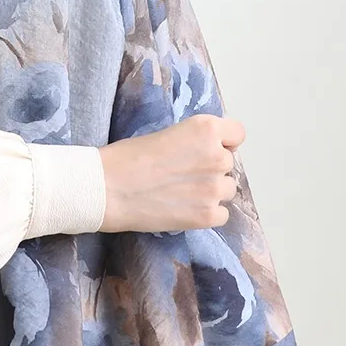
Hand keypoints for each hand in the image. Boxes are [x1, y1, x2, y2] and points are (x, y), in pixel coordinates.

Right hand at [97, 113, 244, 232]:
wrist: (108, 188)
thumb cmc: (128, 157)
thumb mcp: (167, 134)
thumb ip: (193, 141)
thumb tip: (205, 154)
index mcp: (206, 130)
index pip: (237, 134)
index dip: (223, 141)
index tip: (207, 149)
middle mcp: (217, 156)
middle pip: (229, 164)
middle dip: (211, 168)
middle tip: (183, 174)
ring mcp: (215, 188)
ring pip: (226, 189)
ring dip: (210, 191)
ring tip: (181, 193)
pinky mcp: (208, 215)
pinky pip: (221, 214)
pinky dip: (206, 213)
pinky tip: (183, 208)